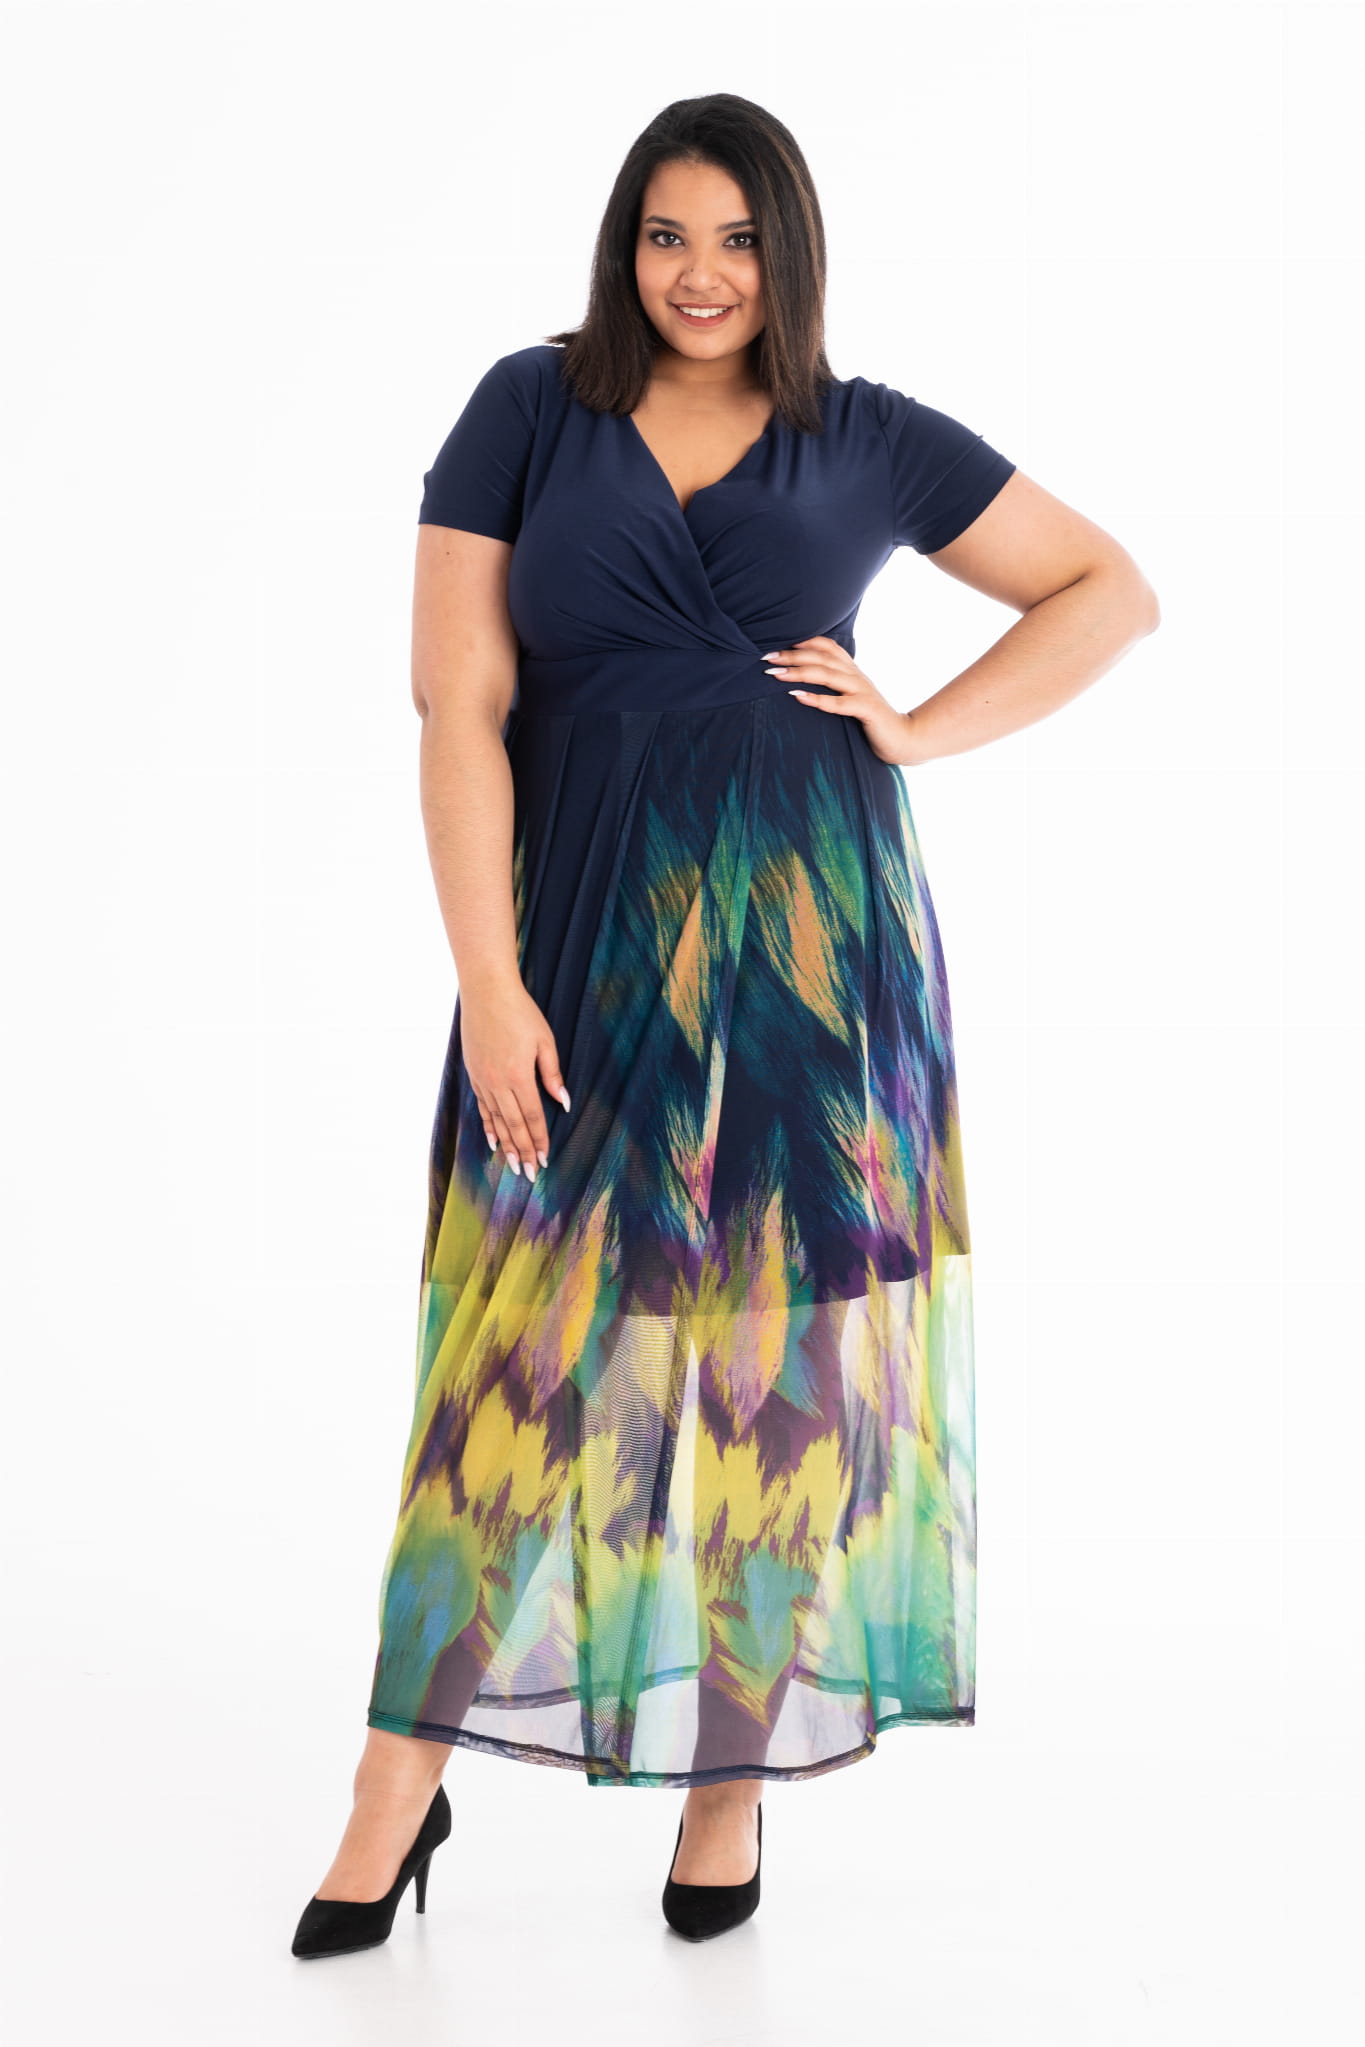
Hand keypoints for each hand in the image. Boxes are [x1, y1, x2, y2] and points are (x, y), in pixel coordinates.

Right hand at [460, 974, 568, 1180]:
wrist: (486, 992)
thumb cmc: (520, 1012)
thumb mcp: (545, 1040)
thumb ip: (552, 1074)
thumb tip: (564, 1102)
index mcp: (519, 1076)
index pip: (532, 1117)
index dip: (539, 1140)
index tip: (544, 1160)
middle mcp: (497, 1082)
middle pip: (513, 1125)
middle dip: (523, 1151)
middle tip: (529, 1174)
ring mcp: (483, 1079)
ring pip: (496, 1120)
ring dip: (505, 1145)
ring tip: (512, 1165)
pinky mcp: (474, 1074)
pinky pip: (482, 1107)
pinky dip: (488, 1126)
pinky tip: (493, 1141)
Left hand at [764, 637, 925, 765]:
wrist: (903, 738)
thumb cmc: (871, 719)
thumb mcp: (850, 696)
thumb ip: (833, 684)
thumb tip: (801, 679)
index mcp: (851, 670)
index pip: (826, 645)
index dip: (802, 641)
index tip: (775, 642)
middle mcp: (856, 675)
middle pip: (821, 657)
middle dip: (792, 655)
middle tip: (766, 657)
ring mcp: (862, 691)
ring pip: (827, 675)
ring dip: (799, 672)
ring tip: (775, 674)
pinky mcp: (866, 709)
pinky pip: (838, 703)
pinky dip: (817, 699)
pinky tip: (798, 697)